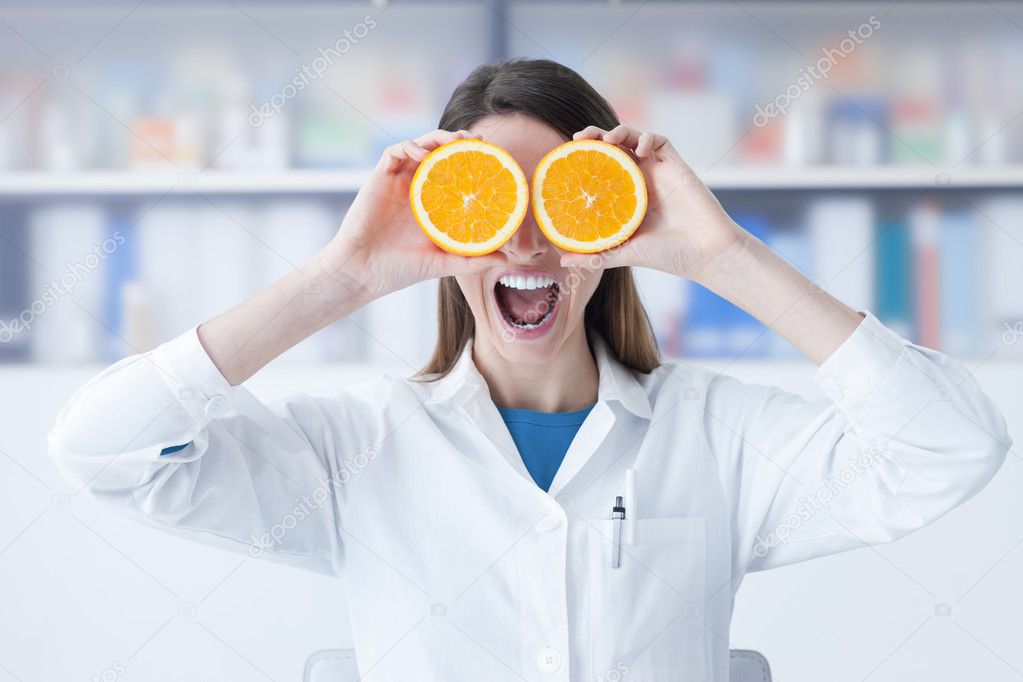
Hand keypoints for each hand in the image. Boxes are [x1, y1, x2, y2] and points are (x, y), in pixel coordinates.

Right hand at [324, 129, 507, 303]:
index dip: (473, 162)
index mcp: (433, 204)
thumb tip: (506, 257)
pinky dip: (410, 147)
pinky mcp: (379, 178)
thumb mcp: (443, 263)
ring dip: (438, 138)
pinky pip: (394, 152)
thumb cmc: (400, 269)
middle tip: (478, 142)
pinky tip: (424, 154)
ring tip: (456, 141)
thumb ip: (472, 259)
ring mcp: (398, 182)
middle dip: (459, 142)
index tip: (493, 158)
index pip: (456, 173)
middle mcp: (417, 188)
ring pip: (420, 146)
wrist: (364, 272)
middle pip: (440, 154)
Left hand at [560, 125, 743, 282]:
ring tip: (607, 138)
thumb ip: (595, 255)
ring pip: (634, 139)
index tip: (566, 157)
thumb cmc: (668, 255)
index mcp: (626, 197)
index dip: (583, 159)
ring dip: (619, 131)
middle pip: (614, 149)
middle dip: (595, 137)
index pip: (600, 170)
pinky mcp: (677, 165)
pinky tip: (640, 148)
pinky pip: (661, 141)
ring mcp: (658, 172)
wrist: (706, 253)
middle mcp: (640, 181)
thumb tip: (563, 260)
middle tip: (578, 138)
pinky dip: (648, 138)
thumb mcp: (624, 254)